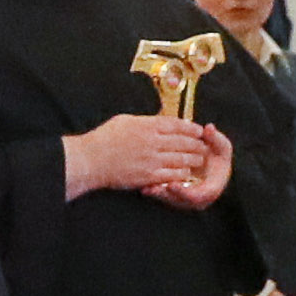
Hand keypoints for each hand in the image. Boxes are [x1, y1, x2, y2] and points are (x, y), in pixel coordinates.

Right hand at [66, 114, 215, 199]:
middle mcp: (153, 141)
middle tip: (204, 146)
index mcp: (147, 125)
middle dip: (196, 144)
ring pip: (181, 159)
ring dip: (192, 159)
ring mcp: (152, 159)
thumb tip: (157, 120)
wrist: (91, 160)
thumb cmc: (103, 139)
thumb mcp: (124, 121)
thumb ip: (144, 121)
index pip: (176, 124)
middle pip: (183, 142)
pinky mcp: (148, 176)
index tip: (198, 130)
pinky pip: (171, 174)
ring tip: (199, 160)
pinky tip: (186, 173)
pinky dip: (181, 173)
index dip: (190, 128)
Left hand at [145, 124, 235, 211]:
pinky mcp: (174, 195)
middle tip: (153, 188)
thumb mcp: (221, 145)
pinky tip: (144, 186)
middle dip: (165, 195)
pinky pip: (163, 195)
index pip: (197, 197)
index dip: (184, 192)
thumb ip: (216, 138)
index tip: (172, 185)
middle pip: (179, 202)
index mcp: (211, 190)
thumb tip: (209, 128)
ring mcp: (185, 198)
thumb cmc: (218, 155)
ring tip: (146, 188)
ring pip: (169, 200)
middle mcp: (197, 199)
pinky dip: (153, 191)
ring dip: (157, 194)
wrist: (212, 161)